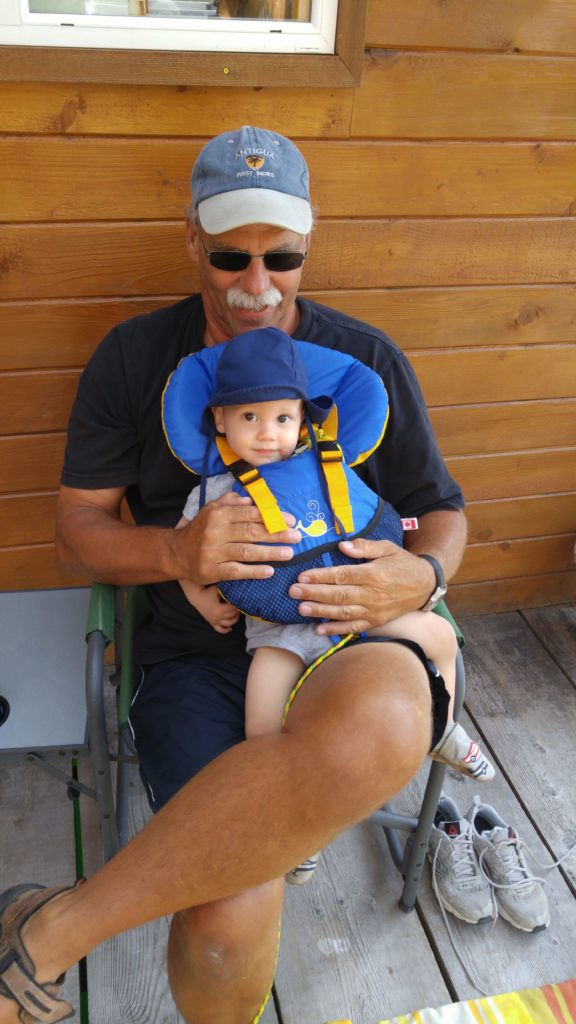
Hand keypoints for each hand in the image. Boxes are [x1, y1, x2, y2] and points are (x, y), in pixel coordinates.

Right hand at [171, 492, 301, 585]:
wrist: (176, 553)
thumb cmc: (200, 530)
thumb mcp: (211, 510)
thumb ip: (231, 503)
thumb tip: (252, 499)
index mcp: (219, 514)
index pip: (250, 514)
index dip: (272, 517)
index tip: (291, 520)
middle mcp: (216, 532)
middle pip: (251, 532)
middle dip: (276, 534)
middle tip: (296, 536)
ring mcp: (213, 552)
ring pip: (246, 552)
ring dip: (270, 553)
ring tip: (289, 554)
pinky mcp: (212, 570)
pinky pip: (236, 571)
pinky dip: (254, 571)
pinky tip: (270, 571)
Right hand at [184, 583, 240, 633]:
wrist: (196, 597)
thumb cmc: (208, 591)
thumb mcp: (218, 589)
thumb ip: (227, 589)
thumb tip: (238, 587)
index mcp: (219, 609)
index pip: (233, 608)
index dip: (238, 604)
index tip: (242, 601)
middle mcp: (217, 617)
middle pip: (232, 615)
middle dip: (238, 611)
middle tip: (241, 606)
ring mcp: (214, 620)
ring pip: (228, 623)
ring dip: (234, 620)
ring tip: (238, 614)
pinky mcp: (211, 622)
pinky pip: (219, 629)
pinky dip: (225, 630)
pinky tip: (230, 628)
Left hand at [288, 538, 435, 634]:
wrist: (425, 586)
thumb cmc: (403, 563)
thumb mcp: (388, 548)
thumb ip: (365, 547)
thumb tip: (342, 546)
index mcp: (374, 574)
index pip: (342, 576)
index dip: (321, 577)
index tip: (303, 576)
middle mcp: (373, 594)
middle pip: (339, 595)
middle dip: (314, 593)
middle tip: (293, 591)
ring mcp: (374, 611)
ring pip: (343, 613)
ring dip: (320, 611)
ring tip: (301, 608)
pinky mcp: (376, 622)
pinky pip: (353, 628)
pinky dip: (336, 630)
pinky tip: (319, 629)